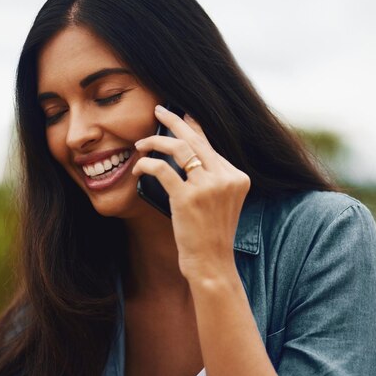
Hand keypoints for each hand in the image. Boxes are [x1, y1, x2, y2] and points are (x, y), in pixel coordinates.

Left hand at [132, 105, 250, 280]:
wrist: (212, 264)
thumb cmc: (209, 235)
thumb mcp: (219, 202)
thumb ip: (210, 178)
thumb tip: (184, 151)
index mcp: (237, 176)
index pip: (210, 144)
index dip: (192, 127)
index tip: (180, 115)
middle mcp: (226, 177)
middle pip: (195, 139)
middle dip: (174, 121)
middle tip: (158, 111)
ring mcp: (209, 187)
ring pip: (178, 148)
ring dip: (155, 142)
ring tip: (140, 143)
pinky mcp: (188, 197)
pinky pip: (161, 169)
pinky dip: (146, 164)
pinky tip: (138, 168)